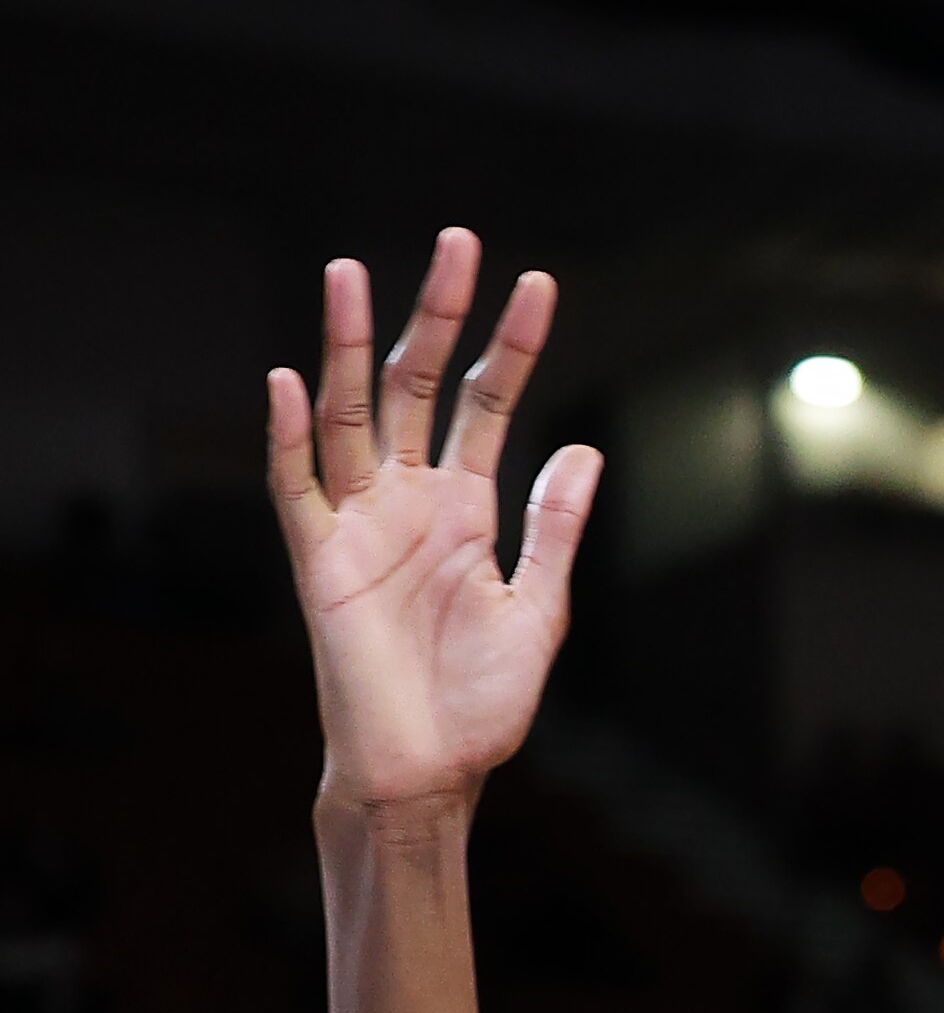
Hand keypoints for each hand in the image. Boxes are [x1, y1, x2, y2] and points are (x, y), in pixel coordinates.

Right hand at [268, 230, 598, 815]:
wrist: (430, 771)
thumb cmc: (479, 701)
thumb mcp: (539, 607)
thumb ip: (553, 527)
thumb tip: (581, 446)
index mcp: (464, 507)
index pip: (488, 403)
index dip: (512, 346)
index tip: (541, 285)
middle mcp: (407, 500)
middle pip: (418, 386)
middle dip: (438, 315)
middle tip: (458, 241)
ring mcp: (359, 524)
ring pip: (350, 415)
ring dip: (352, 347)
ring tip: (354, 273)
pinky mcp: (320, 563)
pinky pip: (296, 489)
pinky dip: (291, 437)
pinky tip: (294, 382)